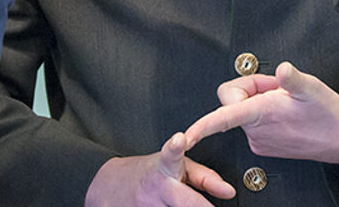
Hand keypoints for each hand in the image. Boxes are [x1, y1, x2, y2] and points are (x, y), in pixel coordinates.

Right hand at [85, 133, 234, 205]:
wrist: (108, 186)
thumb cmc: (151, 174)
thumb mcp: (178, 167)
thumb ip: (205, 178)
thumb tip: (230, 192)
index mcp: (165, 169)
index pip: (171, 156)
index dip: (176, 148)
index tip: (179, 139)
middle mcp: (155, 190)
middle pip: (183, 202)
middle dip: (198, 206)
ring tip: (175, 201)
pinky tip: (165, 206)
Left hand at [183, 62, 338, 164]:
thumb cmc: (329, 115)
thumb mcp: (312, 88)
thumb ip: (293, 78)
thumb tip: (283, 69)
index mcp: (262, 113)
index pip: (223, 117)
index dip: (202, 126)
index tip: (186, 135)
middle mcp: (257, 129)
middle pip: (233, 100)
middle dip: (252, 87)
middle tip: (277, 86)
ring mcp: (260, 139)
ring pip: (243, 110)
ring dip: (260, 100)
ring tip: (286, 100)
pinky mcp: (265, 145)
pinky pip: (252, 121)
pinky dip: (264, 112)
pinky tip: (285, 111)